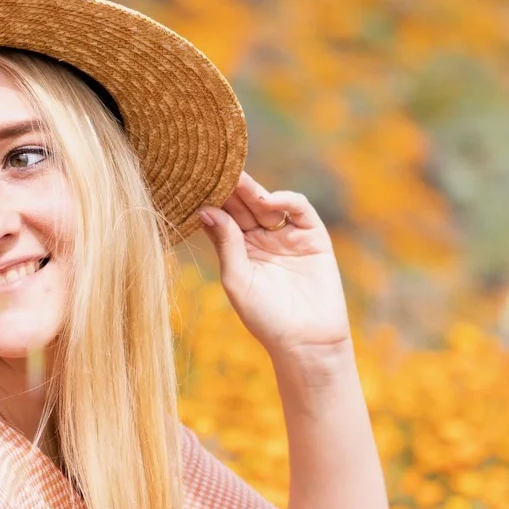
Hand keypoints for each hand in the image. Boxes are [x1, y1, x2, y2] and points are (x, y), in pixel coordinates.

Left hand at [198, 173, 350, 357]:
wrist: (306, 340)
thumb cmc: (266, 318)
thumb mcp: (237, 280)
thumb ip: (225, 243)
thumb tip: (205, 210)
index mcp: (239, 250)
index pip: (224, 217)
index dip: (213, 200)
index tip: (195, 182)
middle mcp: (262, 240)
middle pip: (244, 206)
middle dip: (230, 188)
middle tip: (213, 168)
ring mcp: (287, 236)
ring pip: (268, 203)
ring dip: (253, 190)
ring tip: (236, 180)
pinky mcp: (313, 237)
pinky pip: (299, 210)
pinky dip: (285, 200)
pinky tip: (268, 200)